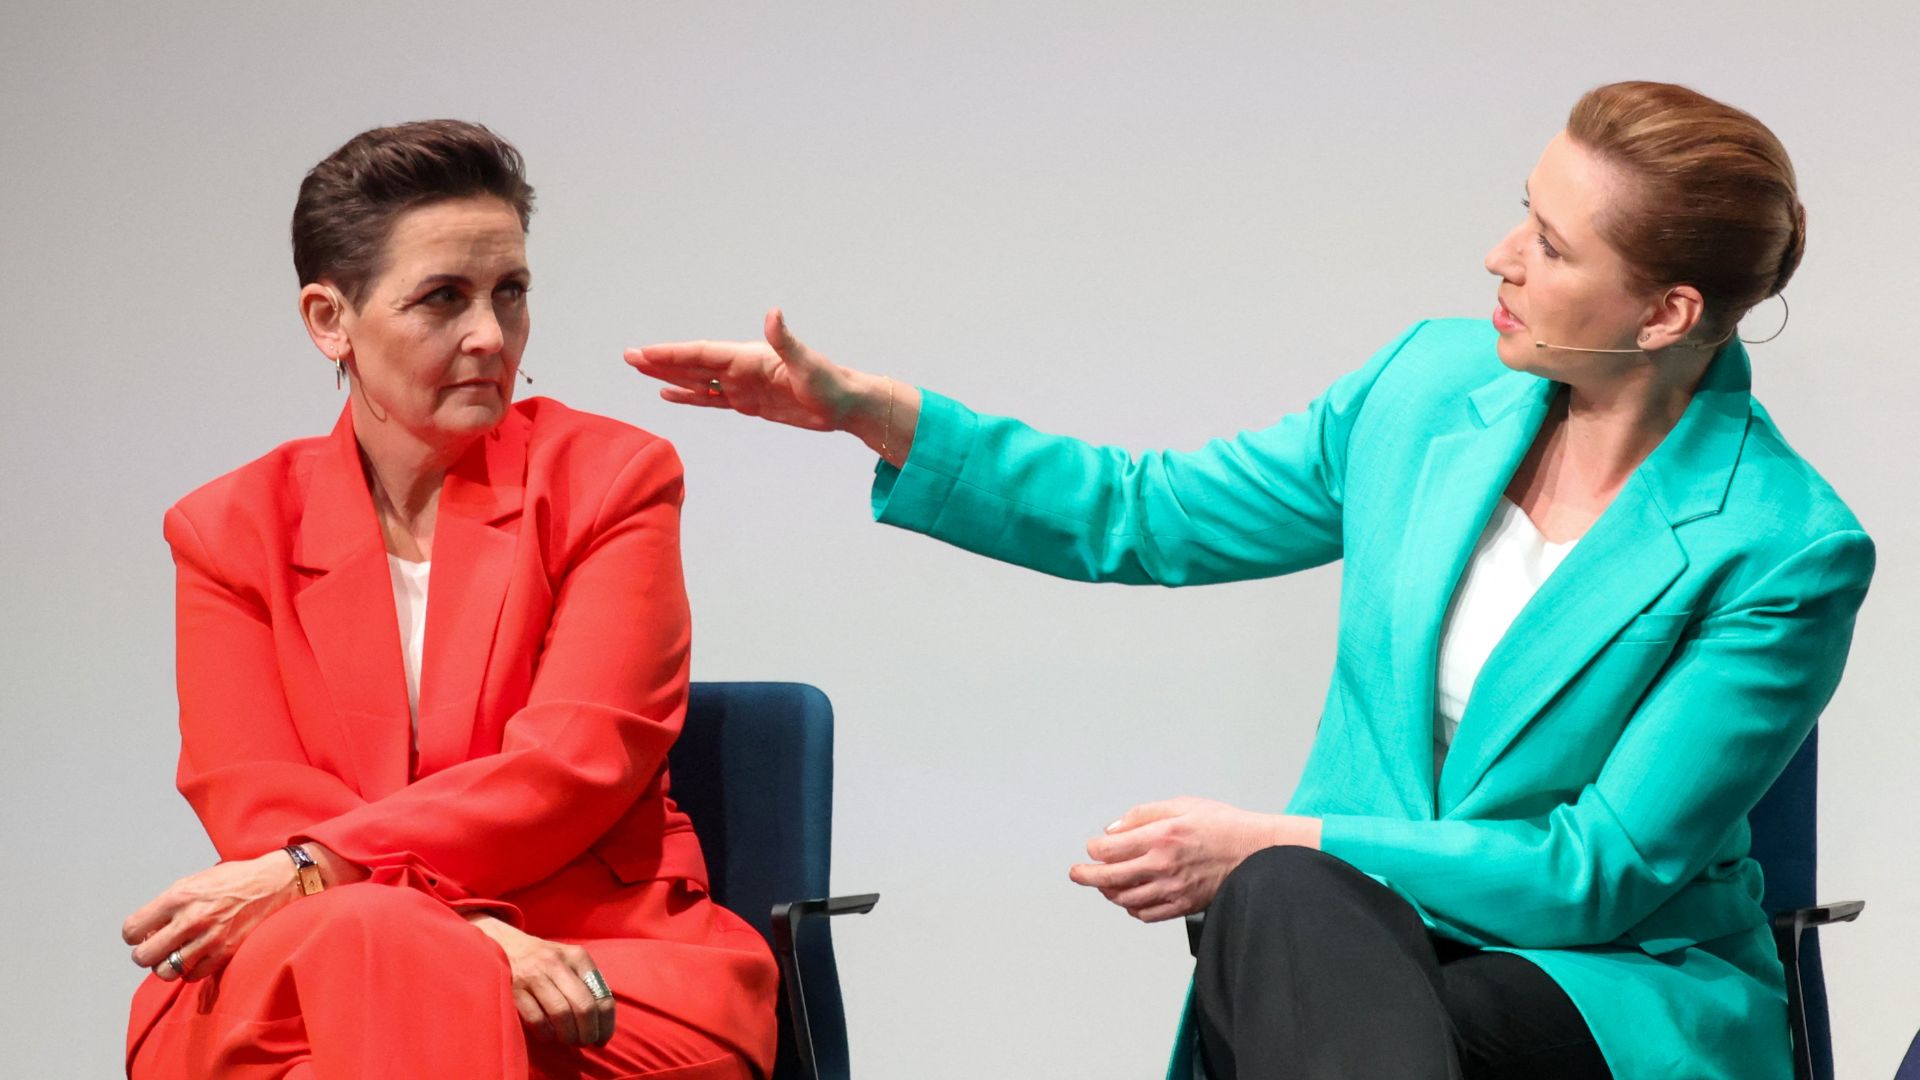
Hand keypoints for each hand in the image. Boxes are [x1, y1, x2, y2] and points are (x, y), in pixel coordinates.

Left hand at [121, 851, 299, 981]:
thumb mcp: (193, 881)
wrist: (273, 883)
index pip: (131, 930)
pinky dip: (191, 970)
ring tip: (176, 954)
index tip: (142, 934)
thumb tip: (148, 931)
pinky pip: (192, 975)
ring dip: (167, 965)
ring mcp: (209, 939)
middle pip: (144, 956)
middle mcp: (191, 919)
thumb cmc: (232, 881)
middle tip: (156, 947)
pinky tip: (197, 956)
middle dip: (145, 953)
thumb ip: (168, 905)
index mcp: (178, 896)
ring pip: (166, 971)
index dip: (133, 935)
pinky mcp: (225, 953)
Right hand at [467, 914, 614, 1046]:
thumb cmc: (544, 960)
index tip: (603, 1039)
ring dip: (568, 1035)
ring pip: (561, 1014)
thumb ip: (586, 985)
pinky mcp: (514, 990)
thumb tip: (603, 1024)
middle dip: (588, 1032)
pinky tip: (549, 1036)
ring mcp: (534, 976)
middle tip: (586, 1042)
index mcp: (578, 957)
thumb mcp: (569, 962)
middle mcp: (557, 964)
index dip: (606, 1024)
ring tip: (568, 1040)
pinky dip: (546, 1034)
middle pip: (584, 1007)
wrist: (505, 945)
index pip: (602, 996)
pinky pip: (537, 1020)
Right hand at [626, 308, 857, 428]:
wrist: (844, 404)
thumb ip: (786, 340)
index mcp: (749, 357)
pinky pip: (711, 399)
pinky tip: (669, 394)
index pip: (702, 354)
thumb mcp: (808, 363)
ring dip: (669, 375)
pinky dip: (689, 396)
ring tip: (640, 371)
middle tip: (628, 357)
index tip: (644, 353)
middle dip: (660, 360)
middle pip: (692, 364)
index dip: (672, 353)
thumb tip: (773, 313)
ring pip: (697, 380)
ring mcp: (743, 385)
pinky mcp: (748, 402)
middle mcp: (741, 368)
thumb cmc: (830, 383)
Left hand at [1068, 797, 1321, 922]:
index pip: (1109, 850)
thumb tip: (1113, 830)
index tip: (1092, 848)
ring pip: (1125, 899)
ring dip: (1108, 892)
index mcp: (1160, 837)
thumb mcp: (1181, 805)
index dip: (1093, 849)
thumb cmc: (1222, 826)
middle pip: (1109, 877)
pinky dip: (1132, 908)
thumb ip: (1142, 815)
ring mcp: (1172, 889)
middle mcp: (1163, 866)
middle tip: (1077, 873)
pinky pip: (1146, 914)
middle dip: (1086, 875)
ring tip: (1103, 884)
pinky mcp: (1183, 905)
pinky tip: (1130, 899)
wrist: (1257, 852)